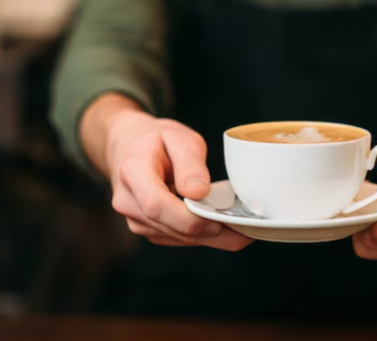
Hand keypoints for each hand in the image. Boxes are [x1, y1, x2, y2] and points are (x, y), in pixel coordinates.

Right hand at [82, 94, 251, 250]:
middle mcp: (129, 203)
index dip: (191, 217)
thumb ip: (189, 163)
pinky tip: (226, 228)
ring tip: (244, 228)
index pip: (157, 206)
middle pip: (172, 228)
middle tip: (248, 227)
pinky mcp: (150, 230)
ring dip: (212, 237)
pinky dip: (204, 236)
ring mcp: (137, 220)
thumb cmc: (155, 140)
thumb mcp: (177, 137)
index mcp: (133, 173)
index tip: (221, 217)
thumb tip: (198, 192)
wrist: (128, 148)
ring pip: (179, 238)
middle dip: (212, 231)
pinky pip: (179, 239)